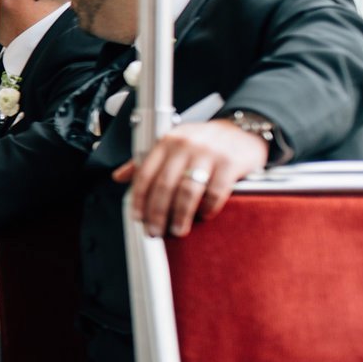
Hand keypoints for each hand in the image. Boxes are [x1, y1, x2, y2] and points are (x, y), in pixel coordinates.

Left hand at [113, 119, 271, 237]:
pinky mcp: (230, 162)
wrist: (244, 129)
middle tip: (155, 231)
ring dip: (180, 215)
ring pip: (187, 190)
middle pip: (164, 185)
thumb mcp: (172, 144)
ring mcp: (209, 153)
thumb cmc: (204, 141)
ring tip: (177, 230)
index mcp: (166, 142)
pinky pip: (216, 191)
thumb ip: (146, 161)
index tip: (138, 218)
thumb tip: (118, 177)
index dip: (139, 199)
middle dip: (157, 213)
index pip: (145, 173)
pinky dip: (207, 207)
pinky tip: (203, 216)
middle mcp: (185, 145)